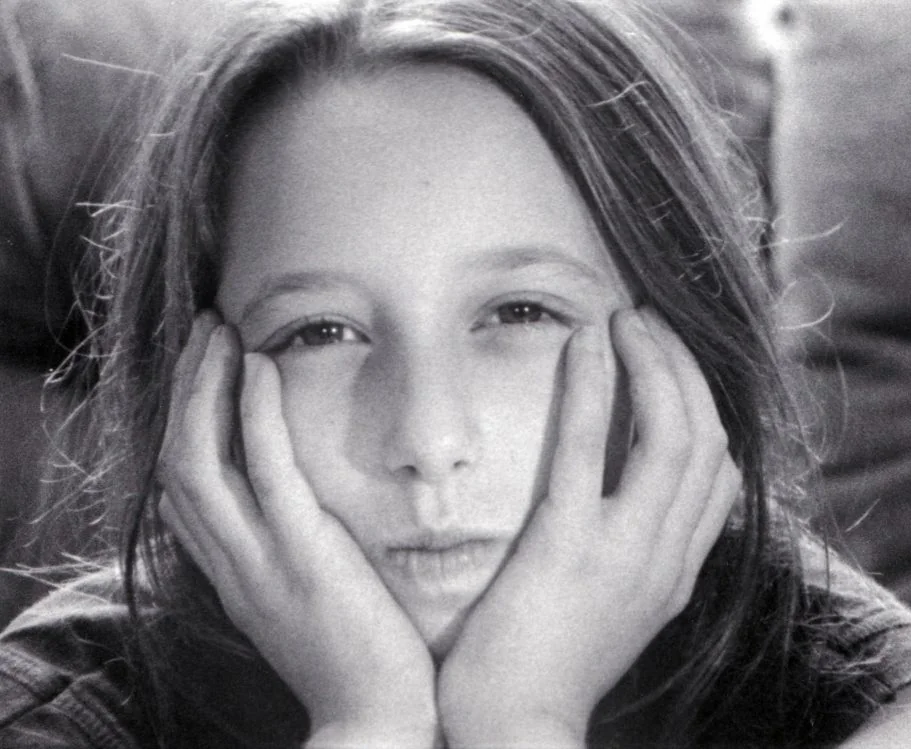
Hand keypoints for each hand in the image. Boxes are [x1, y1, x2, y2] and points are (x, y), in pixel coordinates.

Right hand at [157, 312, 437, 747]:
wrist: (376, 722)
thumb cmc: (357, 663)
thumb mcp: (307, 607)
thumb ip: (292, 560)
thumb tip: (304, 518)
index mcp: (234, 575)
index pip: (184, 492)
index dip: (184, 426)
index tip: (203, 376)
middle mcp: (231, 565)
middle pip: (178, 461)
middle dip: (185, 391)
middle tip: (205, 333)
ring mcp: (261, 560)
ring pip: (200, 460)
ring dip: (205, 388)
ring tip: (221, 331)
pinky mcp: (304, 555)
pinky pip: (267, 472)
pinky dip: (255, 415)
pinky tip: (261, 368)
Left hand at [438, 308, 740, 747]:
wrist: (515, 732)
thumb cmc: (548, 666)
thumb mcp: (610, 610)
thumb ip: (631, 557)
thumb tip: (624, 507)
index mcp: (676, 573)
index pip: (724, 475)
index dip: (706, 407)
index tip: (671, 366)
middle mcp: (667, 559)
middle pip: (708, 439)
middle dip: (686, 370)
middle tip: (649, 323)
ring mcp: (624, 553)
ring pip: (672, 434)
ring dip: (654, 365)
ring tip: (626, 321)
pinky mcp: (569, 547)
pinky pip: (592, 449)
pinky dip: (596, 385)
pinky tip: (584, 341)